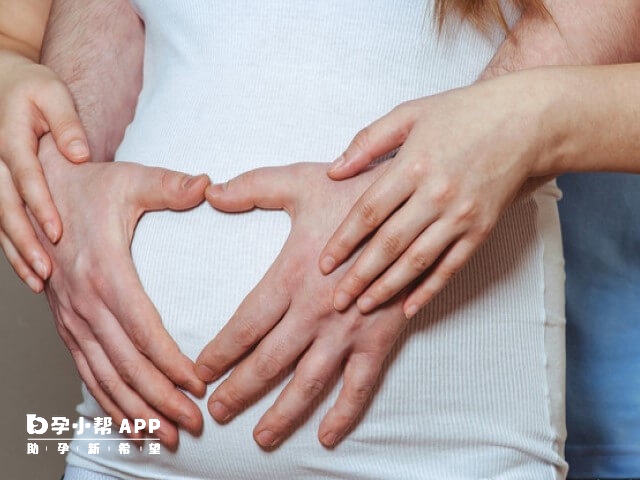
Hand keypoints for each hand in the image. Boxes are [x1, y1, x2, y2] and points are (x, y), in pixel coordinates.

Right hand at [0, 50, 89, 290]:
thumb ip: (66, 124)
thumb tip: (80, 155)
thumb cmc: (34, 89)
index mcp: (10, 138)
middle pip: (6, 207)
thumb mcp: (53, 95)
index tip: (57, 231)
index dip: (40, 205)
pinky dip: (11, 246)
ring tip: (37, 280)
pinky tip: (28, 270)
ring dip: (16, 251)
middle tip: (45, 270)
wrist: (2, 84)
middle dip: (24, 240)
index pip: (25, 177)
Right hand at [36, 134, 208, 447]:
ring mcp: (72, 317)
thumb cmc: (89, 186)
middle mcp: (84, 302)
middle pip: (125, 364)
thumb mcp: (130, 180)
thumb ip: (170, 186)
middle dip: (159, 399)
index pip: (142, 330)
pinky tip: (126, 423)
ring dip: (133, 411)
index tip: (199, 386)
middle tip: (191, 425)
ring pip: (103, 376)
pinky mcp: (67, 323)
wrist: (40, 190)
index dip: (170, 362)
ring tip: (163, 439)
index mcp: (105, 272)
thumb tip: (209, 185)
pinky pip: (86, 371)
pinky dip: (106, 401)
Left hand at [196, 162, 409, 448]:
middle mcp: (316, 310)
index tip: (200, 371)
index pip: (246, 324)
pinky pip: (361, 383)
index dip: (220, 351)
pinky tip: (327, 435)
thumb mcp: (300, 181)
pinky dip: (345, 412)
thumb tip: (210, 192)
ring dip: (283, 413)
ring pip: (309, 381)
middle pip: (269, 361)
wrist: (413, 205)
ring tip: (260, 438)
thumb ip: (253, 187)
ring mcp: (349, 328)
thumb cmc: (355, 192)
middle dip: (240, 390)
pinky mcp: (380, 336)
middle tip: (216, 412)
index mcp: (293, 275)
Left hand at [319, 75, 555, 317]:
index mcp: (413, 165)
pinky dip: (429, 289)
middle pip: (389, 244)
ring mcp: (461, 215)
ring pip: (417, 261)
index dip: (343, 241)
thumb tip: (334, 171)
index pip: (368, 213)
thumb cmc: (465, 113)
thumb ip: (368, 141)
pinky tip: (409, 308)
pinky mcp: (482, 229)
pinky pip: (451, 266)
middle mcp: (436, 195)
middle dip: (359, 275)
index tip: (324, 264)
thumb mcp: (411, 113)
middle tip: (336, 300)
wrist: (529, 120)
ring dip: (387, 288)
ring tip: (363, 307)